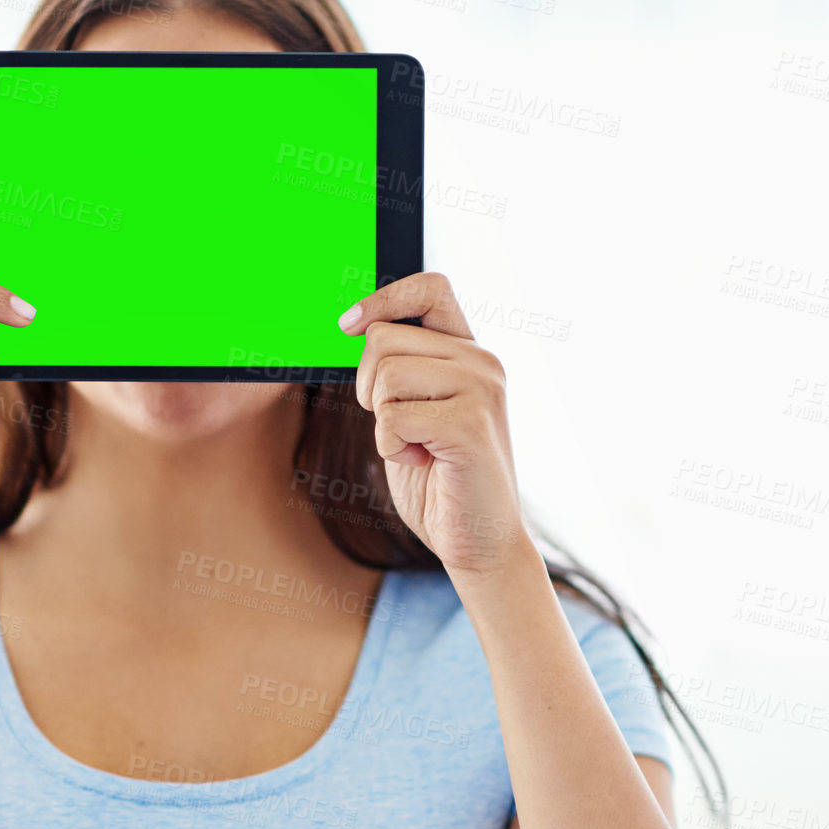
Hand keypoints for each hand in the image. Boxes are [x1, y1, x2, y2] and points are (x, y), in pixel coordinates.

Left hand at [340, 271, 534, 577]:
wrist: (478, 540)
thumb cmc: (438, 480)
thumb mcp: (410, 412)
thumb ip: (396, 371)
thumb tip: (351, 329)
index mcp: (469, 353)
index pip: (430, 288)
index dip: (382, 298)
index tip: (347, 326)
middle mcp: (482, 361)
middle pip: (383, 340)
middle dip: (368, 388)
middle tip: (399, 427)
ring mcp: (481, 389)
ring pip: (385, 375)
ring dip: (382, 422)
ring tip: (417, 447)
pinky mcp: (470, 424)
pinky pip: (392, 417)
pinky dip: (391, 446)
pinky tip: (423, 462)